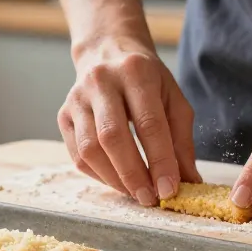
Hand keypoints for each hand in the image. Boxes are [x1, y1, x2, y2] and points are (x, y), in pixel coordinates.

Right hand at [58, 38, 201, 205]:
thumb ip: (181, 141)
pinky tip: (116, 181)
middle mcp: (101, 82)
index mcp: (135, 72)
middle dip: (133, 174)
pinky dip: (98, 175)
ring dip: (114, 179)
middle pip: (113, 137)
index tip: (170, 189)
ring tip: (135, 193)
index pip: (148, 123)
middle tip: (150, 198)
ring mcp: (77, 98)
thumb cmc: (146, 80)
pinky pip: (76, 155)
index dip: (160, 160)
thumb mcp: (173, 99)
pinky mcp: (63, 114)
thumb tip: (188, 181)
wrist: (107, 52)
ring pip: (89, 149)